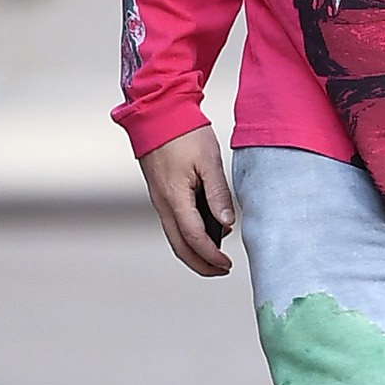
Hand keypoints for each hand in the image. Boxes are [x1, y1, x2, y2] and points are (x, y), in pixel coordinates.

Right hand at [140, 127, 236, 277]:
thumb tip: (226, 223)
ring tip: (217, 256)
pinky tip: (206, 232)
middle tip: (222, 270)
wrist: (158, 114)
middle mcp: (163, 203)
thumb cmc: (184, 134)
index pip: (193, 237)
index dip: (210, 255)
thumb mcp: (209, 162)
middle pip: (179, 246)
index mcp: (175, 197)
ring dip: (194, 251)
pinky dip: (188, 236)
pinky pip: (172, 223)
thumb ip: (218, 194)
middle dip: (200, 264)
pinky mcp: (161, 193)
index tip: (226, 264)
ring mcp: (159, 199)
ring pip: (174, 237)